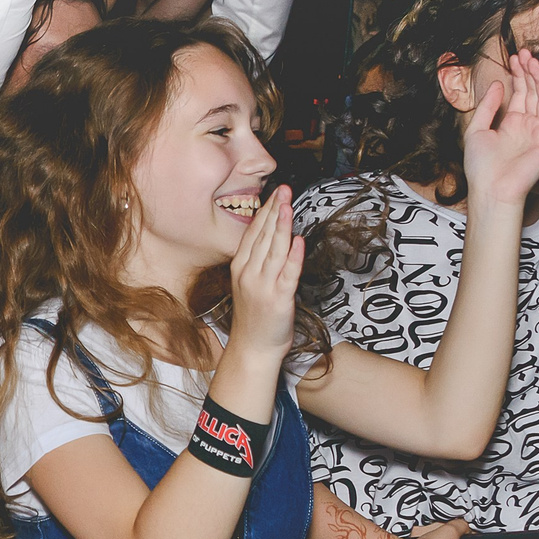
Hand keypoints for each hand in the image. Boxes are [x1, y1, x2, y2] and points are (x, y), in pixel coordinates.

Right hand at [221, 186, 302, 372]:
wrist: (253, 348)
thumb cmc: (255, 317)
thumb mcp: (250, 283)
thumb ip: (259, 259)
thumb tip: (275, 235)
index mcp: (240, 267)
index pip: (253, 232)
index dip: (265, 211)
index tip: (276, 193)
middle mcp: (249, 273)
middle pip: (263, 236)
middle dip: (275, 211)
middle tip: (284, 190)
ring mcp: (263, 286)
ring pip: (274, 250)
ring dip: (282, 226)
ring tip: (288, 205)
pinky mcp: (279, 299)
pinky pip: (288, 274)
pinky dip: (293, 256)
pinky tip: (297, 241)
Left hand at [460, 49, 538, 210]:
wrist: (490, 190)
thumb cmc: (481, 167)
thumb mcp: (477, 130)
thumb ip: (488, 107)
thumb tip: (497, 83)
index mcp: (512, 124)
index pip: (520, 94)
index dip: (518, 75)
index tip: (513, 58)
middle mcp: (528, 126)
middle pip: (533, 92)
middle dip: (528, 72)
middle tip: (523, 53)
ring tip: (530, 61)